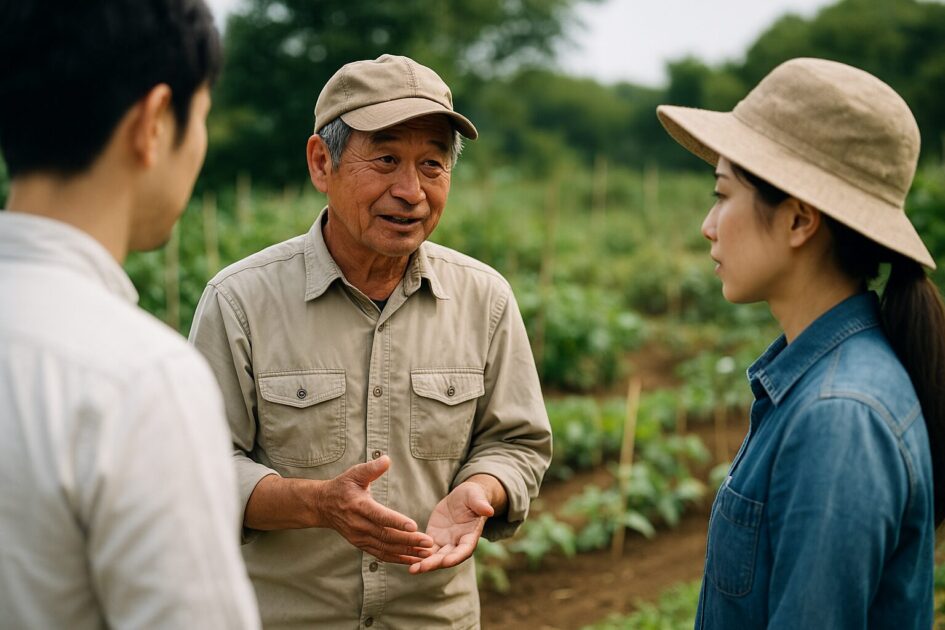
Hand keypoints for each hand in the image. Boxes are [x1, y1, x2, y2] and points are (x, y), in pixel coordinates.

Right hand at [317, 456, 434, 563]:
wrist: (323, 506)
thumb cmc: (343, 486)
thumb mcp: (354, 474)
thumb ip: (371, 469)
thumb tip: (386, 459)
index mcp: (359, 506)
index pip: (379, 515)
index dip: (396, 521)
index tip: (414, 526)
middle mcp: (359, 525)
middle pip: (386, 535)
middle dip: (409, 541)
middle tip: (429, 543)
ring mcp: (359, 537)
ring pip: (385, 548)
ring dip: (406, 552)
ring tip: (426, 554)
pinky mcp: (361, 544)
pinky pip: (381, 554)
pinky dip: (397, 559)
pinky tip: (413, 560)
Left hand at [408, 481, 493, 573]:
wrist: (462, 498)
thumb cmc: (473, 496)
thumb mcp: (476, 497)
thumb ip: (481, 505)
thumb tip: (489, 510)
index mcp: (471, 535)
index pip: (465, 549)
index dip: (456, 556)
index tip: (447, 562)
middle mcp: (458, 543)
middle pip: (447, 557)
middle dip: (434, 563)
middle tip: (421, 568)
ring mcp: (446, 542)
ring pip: (435, 556)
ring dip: (424, 564)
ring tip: (412, 570)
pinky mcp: (434, 538)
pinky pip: (425, 549)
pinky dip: (417, 555)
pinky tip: (406, 559)